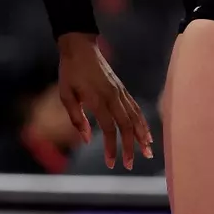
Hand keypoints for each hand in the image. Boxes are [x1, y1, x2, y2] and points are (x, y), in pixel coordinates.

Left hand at [56, 32, 153, 169]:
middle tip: (129, 165)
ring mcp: (120, 92)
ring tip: (148, 153)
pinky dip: (143, 122)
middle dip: (129, 147)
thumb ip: (75, 118)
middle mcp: (112, 96)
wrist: (80, 47)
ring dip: (142, 136)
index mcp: (97, 98)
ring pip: (135, 117)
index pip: (108, 128)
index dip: (111, 147)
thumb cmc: (70, 72)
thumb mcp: (65, 94)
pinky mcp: (122, 89)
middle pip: (125, 126)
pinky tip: (147, 134)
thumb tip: (86, 140)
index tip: (111, 163)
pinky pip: (136, 108)